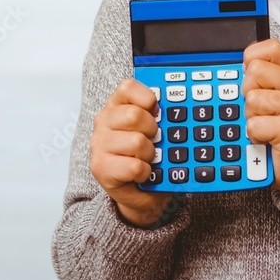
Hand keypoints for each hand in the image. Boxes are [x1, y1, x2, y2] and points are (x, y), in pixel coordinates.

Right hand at [90, 79, 171, 226]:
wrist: (139, 192)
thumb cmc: (147, 155)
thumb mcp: (153, 129)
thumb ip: (159, 114)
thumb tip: (180, 108)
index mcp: (116, 105)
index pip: (127, 87)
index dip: (148, 98)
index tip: (156, 112)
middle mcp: (103, 121)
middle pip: (135, 115)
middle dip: (153, 130)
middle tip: (154, 140)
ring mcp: (99, 144)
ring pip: (136, 142)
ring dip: (150, 154)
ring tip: (148, 158)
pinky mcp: (100, 167)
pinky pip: (134, 167)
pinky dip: (145, 172)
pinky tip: (142, 173)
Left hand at [241, 39, 279, 196]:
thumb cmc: (277, 129)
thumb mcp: (269, 96)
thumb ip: (257, 78)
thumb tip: (231, 66)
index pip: (269, 48)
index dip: (251, 60)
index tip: (253, 78)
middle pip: (254, 71)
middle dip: (247, 93)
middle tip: (260, 110)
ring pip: (252, 99)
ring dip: (251, 116)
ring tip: (264, 125)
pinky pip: (253, 124)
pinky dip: (253, 135)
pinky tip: (266, 139)